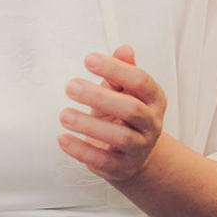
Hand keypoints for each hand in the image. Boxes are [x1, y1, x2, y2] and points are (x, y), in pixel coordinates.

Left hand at [61, 45, 167, 183]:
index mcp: (153, 99)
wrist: (134, 155)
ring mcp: (139, 147)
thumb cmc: (123, 115)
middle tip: (70, 86)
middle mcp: (151, 123)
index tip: (88, 60)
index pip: (139, 81)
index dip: (116, 69)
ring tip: (64, 114)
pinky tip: (63, 139)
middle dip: (99, 97)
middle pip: (131, 109)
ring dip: (89, 125)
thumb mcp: (123, 91)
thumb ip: (121, 71)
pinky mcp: (122, 167)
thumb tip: (124, 49)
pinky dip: (81, 150)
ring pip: (120, 137)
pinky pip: (103, 160)